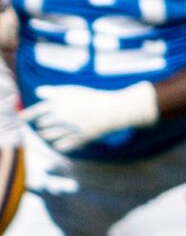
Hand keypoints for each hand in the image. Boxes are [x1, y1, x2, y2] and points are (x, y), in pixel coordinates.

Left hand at [26, 82, 155, 150]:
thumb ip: (53, 92)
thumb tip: (38, 92)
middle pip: (44, 124)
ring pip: (52, 135)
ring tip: (45, 135)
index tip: (21, 119)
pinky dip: (60, 146)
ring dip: (48, 135)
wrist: (113, 110)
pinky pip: (65, 145)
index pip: (37, 110)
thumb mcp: (72, 90)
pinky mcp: (80, 138)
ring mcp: (70, 128)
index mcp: (59, 104)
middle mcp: (62, 117)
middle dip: (42, 125)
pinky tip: (58, 146)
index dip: (27, 115)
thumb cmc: (92, 98)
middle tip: (40, 126)